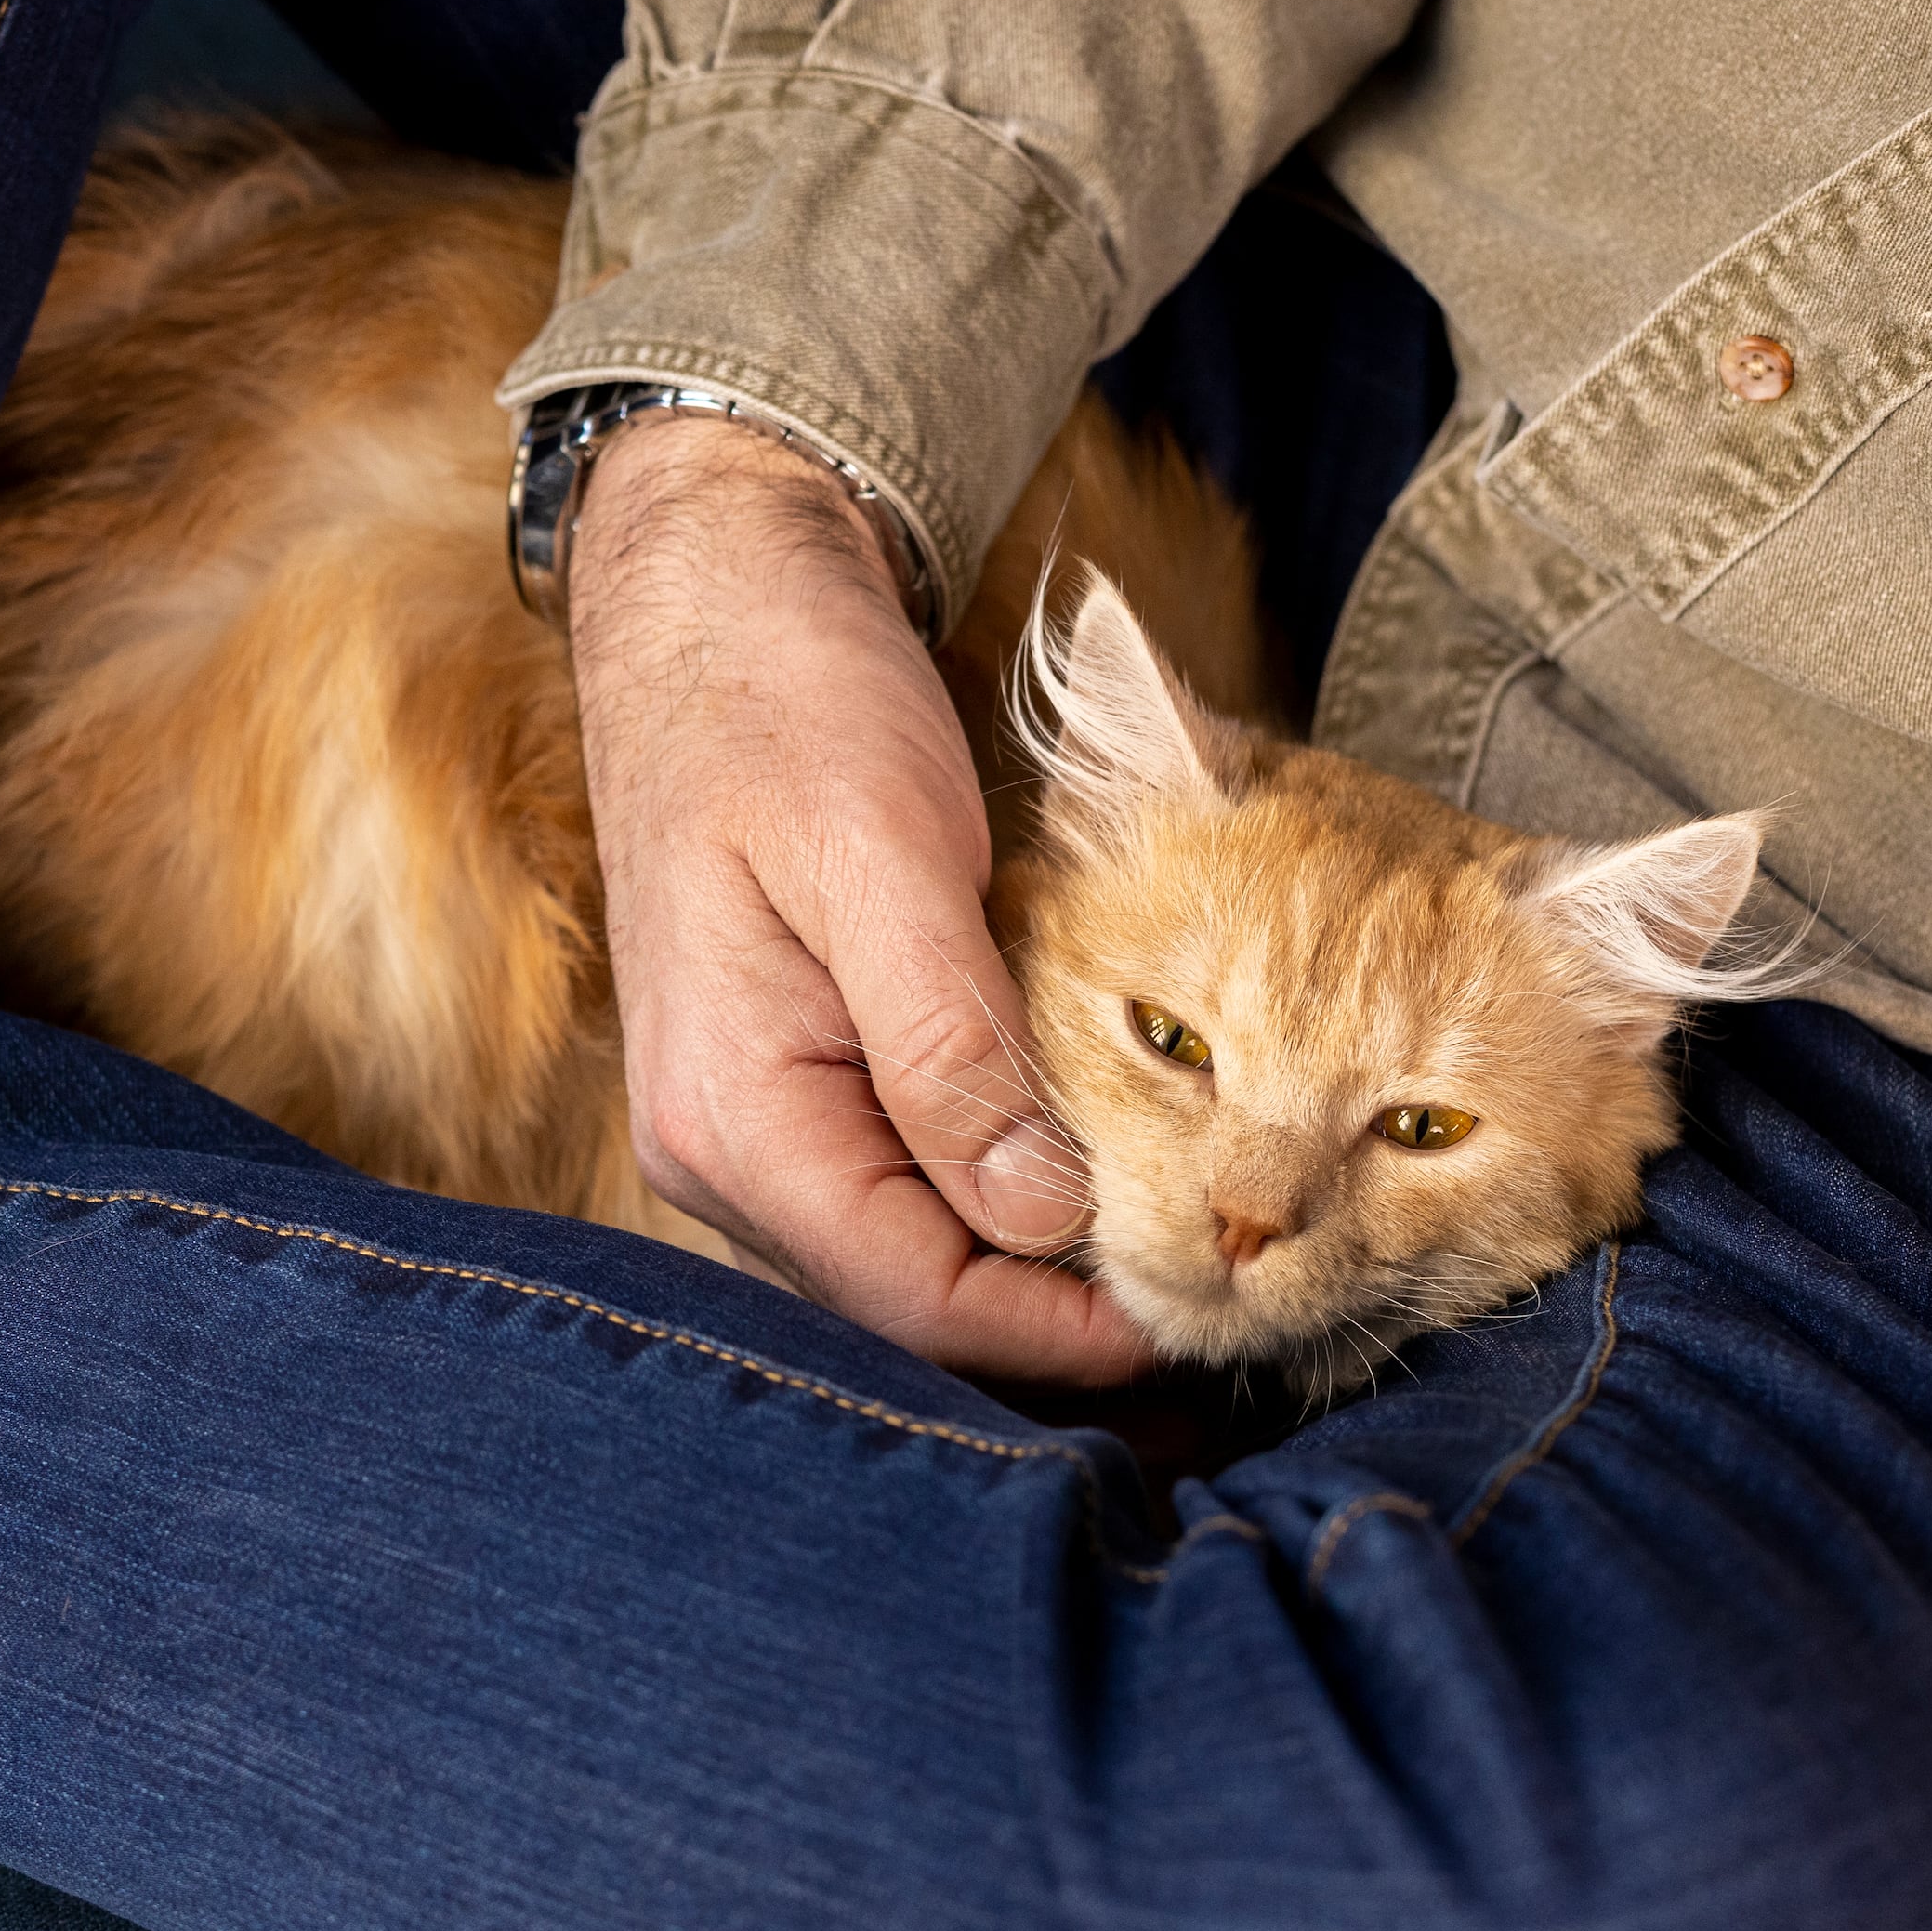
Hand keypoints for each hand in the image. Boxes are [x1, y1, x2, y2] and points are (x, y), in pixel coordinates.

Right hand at [567, 415, 1149, 1384]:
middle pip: (906, 1301)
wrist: (713, 597)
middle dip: (1054, 1324)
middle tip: (1218, 1315)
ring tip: (1178, 1263)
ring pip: (909, 1254)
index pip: (907, 1294)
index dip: (1055, 1333)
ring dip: (1035, 1274)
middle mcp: (722, 1147)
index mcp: (730, 1114)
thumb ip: (953, 1042)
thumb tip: (1039, 1209)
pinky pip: (902, 1188)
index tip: (1194, 1316)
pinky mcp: (791, 1080)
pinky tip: (1093, 1187)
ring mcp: (750, 1120)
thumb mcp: (886, 858)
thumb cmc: (790, 701)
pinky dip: (1001, 1205)